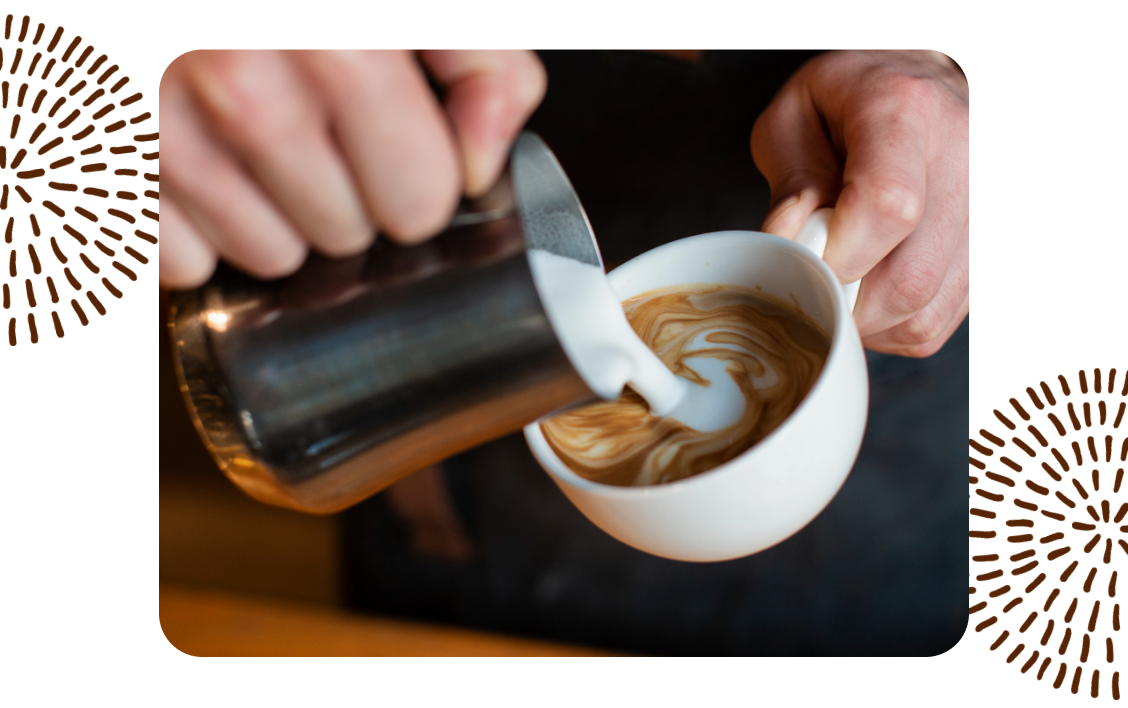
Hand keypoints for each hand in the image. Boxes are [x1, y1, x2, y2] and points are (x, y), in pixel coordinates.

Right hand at [159, 49, 545, 288]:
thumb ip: (482, 63)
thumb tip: (481, 163)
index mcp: (341, 46)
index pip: (419, 199)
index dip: (421, 177)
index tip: (404, 144)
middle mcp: (244, 85)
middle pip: (346, 234)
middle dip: (351, 197)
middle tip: (326, 130)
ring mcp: (166, 125)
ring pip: (269, 256)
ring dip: (280, 216)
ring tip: (265, 139)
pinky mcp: (115, 154)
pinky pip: (187, 260)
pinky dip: (203, 227)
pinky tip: (210, 160)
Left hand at [751, 49, 967, 356]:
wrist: (907, 83)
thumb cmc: (843, 104)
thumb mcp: (792, 121)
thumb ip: (790, 186)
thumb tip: (786, 248)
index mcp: (903, 108)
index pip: (889, 206)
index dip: (839, 258)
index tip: (806, 263)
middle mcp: (961, 152)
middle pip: (909, 276)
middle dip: (845, 302)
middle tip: (811, 280)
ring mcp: (982, 202)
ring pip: (926, 308)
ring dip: (869, 319)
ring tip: (841, 281)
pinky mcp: (984, 243)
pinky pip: (939, 317)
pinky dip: (895, 323)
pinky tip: (871, 288)